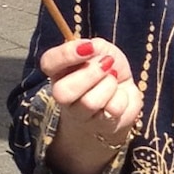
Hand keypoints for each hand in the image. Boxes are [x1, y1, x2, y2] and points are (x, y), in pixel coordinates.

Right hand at [40, 38, 142, 173]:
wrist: (124, 90)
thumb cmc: (107, 68)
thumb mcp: (101, 49)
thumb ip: (93, 47)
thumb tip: (90, 49)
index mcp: (59, 72)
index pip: (48, 63)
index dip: (67, 54)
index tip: (89, 48)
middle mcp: (63, 96)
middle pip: (63, 92)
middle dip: (91, 73)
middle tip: (107, 63)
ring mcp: (81, 115)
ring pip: (89, 103)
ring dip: (109, 85)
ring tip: (114, 79)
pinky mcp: (103, 126)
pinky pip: (113, 111)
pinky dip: (125, 97)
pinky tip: (121, 94)